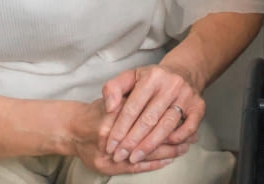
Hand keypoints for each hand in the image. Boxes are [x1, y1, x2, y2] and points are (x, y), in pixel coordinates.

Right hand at [66, 97, 184, 174]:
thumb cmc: (98, 111)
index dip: (167, 120)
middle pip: (148, 139)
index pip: (146, 119)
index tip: (184, 119)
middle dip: (171, 139)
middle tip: (190, 139)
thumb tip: (160, 103)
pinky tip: (167, 160)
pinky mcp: (107, 168)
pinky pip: (135, 168)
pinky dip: (153, 164)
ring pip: (144, 156)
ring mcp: (107, 155)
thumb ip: (132, 94)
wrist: (72, 129)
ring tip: (184, 149)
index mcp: (113, 117)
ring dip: (166, 153)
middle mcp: (109, 136)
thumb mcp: (115, 95)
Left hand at [99, 62, 203, 165]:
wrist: (184, 71)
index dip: (120, 128)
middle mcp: (172, 84)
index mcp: (153, 76)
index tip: (110, 145)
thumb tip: (110, 108)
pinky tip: (164, 147)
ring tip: (135, 157)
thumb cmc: (152, 79)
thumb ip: (113, 88)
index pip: (133, 107)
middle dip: (132, 141)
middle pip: (149, 118)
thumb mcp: (130, 76)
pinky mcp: (199, 105)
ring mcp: (187, 95)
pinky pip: (190, 126)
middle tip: (120, 156)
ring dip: (150, 145)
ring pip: (167, 125)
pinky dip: (178, 138)